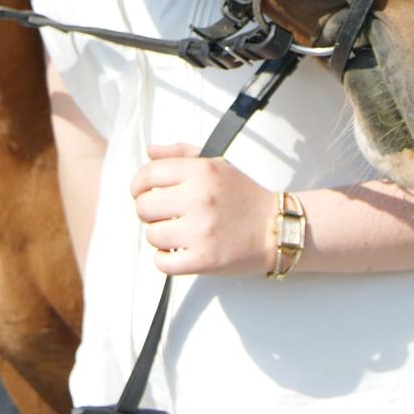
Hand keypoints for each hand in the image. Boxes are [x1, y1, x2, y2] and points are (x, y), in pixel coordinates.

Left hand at [131, 144, 275, 276]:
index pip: (147, 175)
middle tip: (164, 214)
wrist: (275, 228)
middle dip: (149, 212)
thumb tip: (150, 151)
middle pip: (144, 207)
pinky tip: (179, 250)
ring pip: (152, 236)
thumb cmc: (243, 195)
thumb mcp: (216, 164)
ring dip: (160, 236)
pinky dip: (166, 259)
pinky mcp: (204, 260)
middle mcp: (199, 198)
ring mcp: (201, 231)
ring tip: (178, 232)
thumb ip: (180, 154)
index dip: (138, 185)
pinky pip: (162, 262)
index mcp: (201, 171)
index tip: (143, 192)